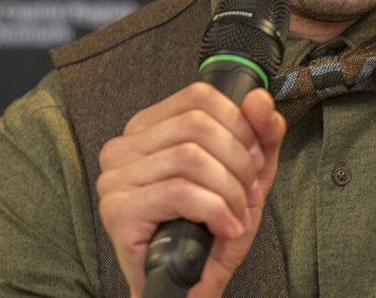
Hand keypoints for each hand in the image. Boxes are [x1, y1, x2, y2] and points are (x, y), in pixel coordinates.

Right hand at [97, 84, 285, 297]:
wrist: (188, 287)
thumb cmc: (211, 228)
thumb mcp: (246, 173)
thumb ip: (260, 132)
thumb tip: (259, 99)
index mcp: (149, 128)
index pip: (198, 96)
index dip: (239, 123)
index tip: (256, 156)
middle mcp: (124, 147)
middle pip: (196, 124)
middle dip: (237, 159)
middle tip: (250, 191)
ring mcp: (115, 179)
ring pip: (189, 157)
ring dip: (229, 189)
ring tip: (238, 213)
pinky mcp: (118, 211)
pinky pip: (179, 193)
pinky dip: (215, 210)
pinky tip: (225, 228)